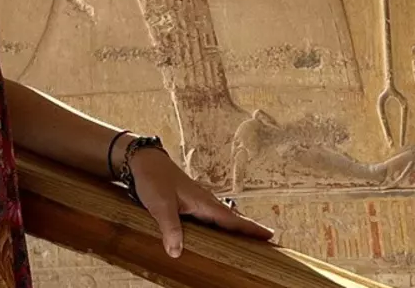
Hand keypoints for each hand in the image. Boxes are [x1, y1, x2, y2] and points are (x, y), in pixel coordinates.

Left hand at [124, 144, 273, 257]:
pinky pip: (209, 218)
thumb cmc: (154, 179)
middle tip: (266, 240)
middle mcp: (204, 202)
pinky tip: (216, 233)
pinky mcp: (188, 203)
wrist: (144, 162)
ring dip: (234, 228)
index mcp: (204, 202)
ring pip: (221, 218)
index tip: (270, 234)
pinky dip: (219, 226)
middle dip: (248, 230)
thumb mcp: (161, 205)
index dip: (250, 228)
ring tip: (246, 240)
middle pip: (231, 219)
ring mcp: (197, 202)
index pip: (232, 219)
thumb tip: (178, 252)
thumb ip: (170, 228)